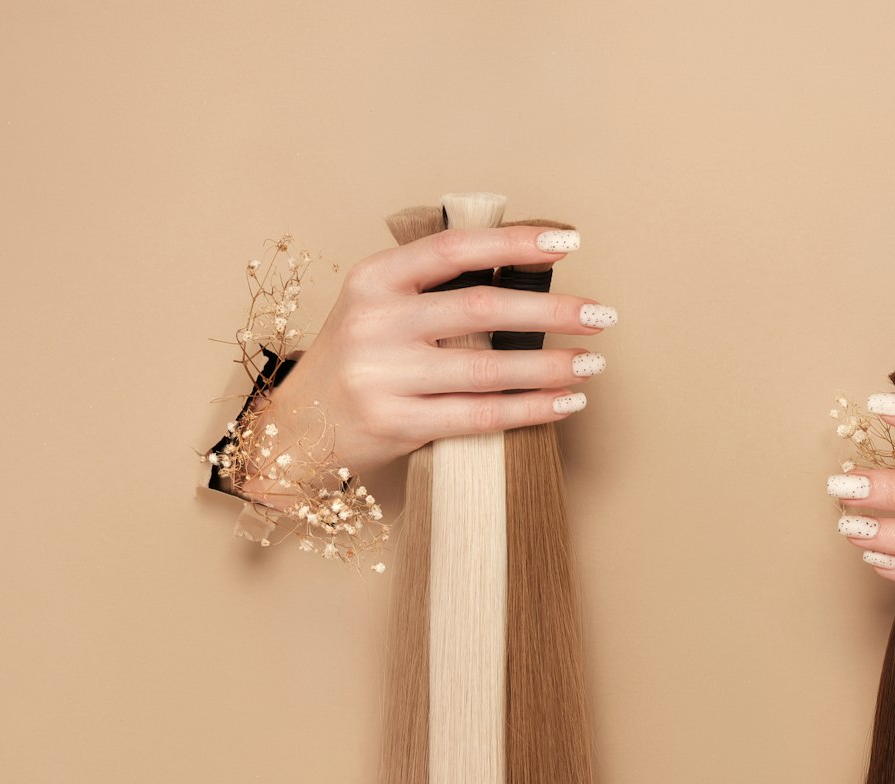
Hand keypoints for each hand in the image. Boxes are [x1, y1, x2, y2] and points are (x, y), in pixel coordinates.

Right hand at [243, 225, 615, 495]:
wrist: (293, 431)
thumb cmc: (356, 362)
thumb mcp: (377, 308)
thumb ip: (435, 291)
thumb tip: (526, 277)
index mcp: (373, 278)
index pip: (455, 248)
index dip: (515, 242)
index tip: (568, 241)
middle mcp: (374, 322)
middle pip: (481, 309)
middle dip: (552, 312)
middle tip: (602, 314)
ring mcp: (382, 376)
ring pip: (488, 369)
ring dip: (551, 366)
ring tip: (593, 363)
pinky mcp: (395, 424)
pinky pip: (480, 415)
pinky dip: (531, 409)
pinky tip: (566, 400)